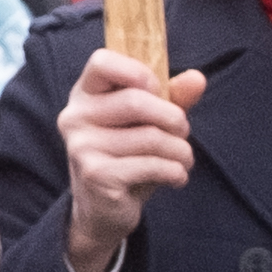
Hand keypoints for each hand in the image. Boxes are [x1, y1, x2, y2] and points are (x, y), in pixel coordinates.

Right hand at [53, 49, 205, 271]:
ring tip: (181, 160)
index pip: (102, 61)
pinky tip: (175, 178)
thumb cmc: (127, 157)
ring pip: (152, 136)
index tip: (156, 90)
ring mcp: (82, 147)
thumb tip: (196, 79)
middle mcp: (75, 117)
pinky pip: (153, 164)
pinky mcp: (97, 175)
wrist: (103, 210)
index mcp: (85, 95)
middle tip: (182, 133)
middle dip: (174, 118)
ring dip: (181, 151)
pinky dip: (175, 172)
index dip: (137, 71)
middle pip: (137, 100)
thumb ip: (172, 98)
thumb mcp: (149, 122)